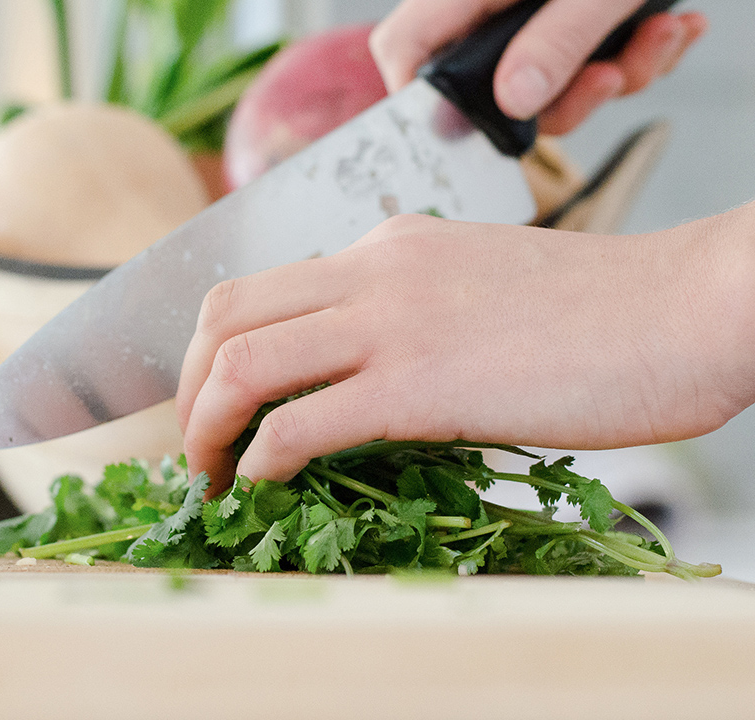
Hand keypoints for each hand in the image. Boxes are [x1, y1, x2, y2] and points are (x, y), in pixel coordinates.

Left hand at [176, 206, 754, 490]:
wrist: (687, 310)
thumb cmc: (602, 316)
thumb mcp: (479, 288)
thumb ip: (410, 315)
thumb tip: (359, 381)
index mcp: (387, 247)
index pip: (261, 286)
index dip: (213, 350)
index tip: (214, 404)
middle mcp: (373, 270)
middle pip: (224, 314)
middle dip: (186, 387)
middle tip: (194, 444)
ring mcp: (392, 322)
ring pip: (242, 362)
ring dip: (204, 427)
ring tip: (208, 477)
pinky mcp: (419, 384)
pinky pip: (300, 423)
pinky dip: (260, 460)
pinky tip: (263, 485)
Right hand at [369, 0, 707, 133]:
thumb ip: (557, 40)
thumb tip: (515, 103)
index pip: (406, 48)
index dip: (421, 101)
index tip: (469, 131)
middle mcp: (489, 5)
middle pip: (493, 86)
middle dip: (569, 97)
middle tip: (611, 76)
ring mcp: (530, 12)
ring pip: (552, 81)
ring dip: (620, 72)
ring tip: (661, 33)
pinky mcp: (568, 16)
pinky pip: (590, 60)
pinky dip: (636, 52)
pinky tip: (671, 26)